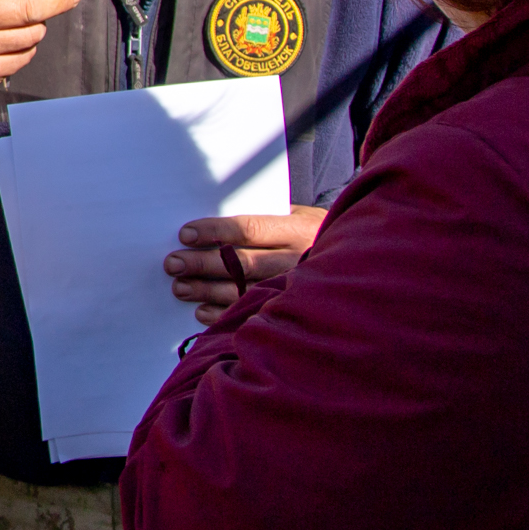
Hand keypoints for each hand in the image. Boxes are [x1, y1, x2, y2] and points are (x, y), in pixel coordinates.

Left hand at [165, 206, 327, 324]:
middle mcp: (297, 260)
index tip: (186, 234)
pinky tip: (202, 311)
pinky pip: (253, 313)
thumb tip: (212, 217)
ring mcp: (294, 287)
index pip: (249, 229)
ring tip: (180, 287)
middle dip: (203, 263)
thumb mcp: (297, 215)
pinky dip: (224, 315)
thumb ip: (263, 216)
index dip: (215, 231)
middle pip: (242, 263)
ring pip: (244, 290)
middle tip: (173, 263)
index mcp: (296, 230)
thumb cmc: (309, 232)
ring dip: (207, 290)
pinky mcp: (291, 309)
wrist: (355, 259)